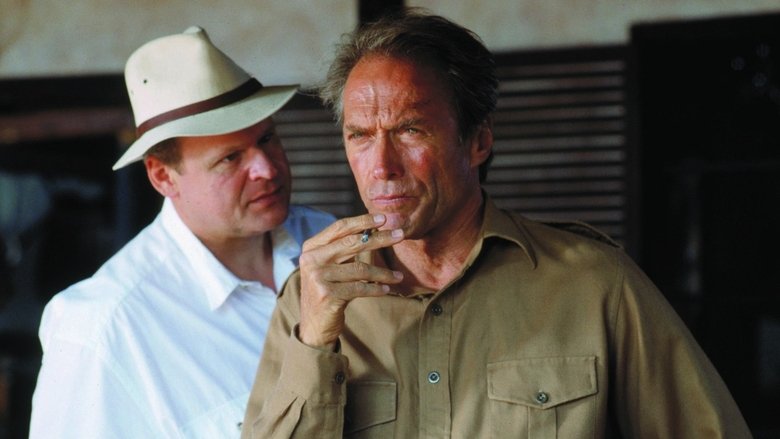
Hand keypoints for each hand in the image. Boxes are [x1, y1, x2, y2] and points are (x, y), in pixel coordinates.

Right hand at [298, 214, 403, 347]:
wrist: (314, 325)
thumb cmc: (329, 290)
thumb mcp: (332, 267)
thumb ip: (346, 249)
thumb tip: (374, 230)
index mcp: (311, 247)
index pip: (340, 228)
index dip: (363, 221)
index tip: (383, 218)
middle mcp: (311, 259)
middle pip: (352, 243)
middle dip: (380, 239)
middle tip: (400, 236)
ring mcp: (318, 277)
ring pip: (360, 269)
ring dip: (384, 273)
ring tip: (398, 276)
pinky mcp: (327, 294)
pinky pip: (360, 288)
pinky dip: (376, 289)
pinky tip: (387, 289)